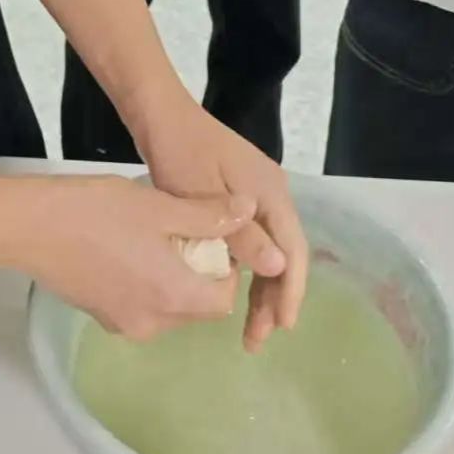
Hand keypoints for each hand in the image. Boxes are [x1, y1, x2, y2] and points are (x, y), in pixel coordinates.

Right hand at [24, 176, 251, 340]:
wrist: (30, 227)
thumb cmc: (98, 211)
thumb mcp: (159, 206)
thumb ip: (208, 215)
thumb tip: (250, 210)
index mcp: (173, 297)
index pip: (223, 299)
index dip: (226, 270)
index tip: (211, 237)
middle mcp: (152, 323)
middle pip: (196, 308)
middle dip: (199, 276)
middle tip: (182, 233)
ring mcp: (122, 324)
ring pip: (167, 309)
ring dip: (172, 281)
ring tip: (152, 238)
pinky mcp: (99, 317)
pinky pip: (139, 307)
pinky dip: (145, 286)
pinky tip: (125, 249)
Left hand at [131, 92, 308, 351]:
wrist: (160, 115)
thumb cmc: (181, 154)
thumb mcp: (205, 198)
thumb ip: (241, 234)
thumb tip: (278, 268)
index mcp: (272, 194)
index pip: (293, 251)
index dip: (290, 292)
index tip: (281, 327)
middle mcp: (272, 193)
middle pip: (284, 253)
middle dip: (275, 297)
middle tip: (257, 338)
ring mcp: (256, 192)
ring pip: (269, 248)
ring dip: (262, 286)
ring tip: (248, 325)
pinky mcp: (238, 194)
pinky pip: (254, 237)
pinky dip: (248, 265)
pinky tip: (233, 287)